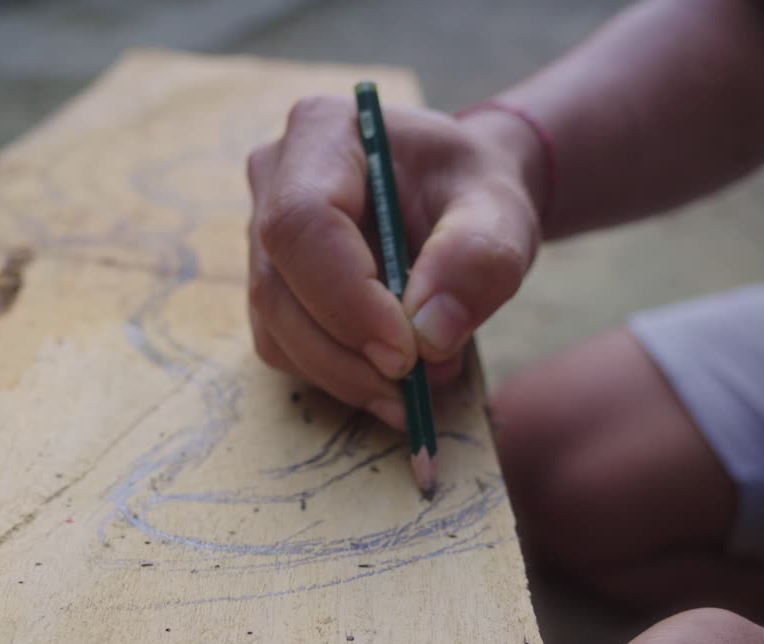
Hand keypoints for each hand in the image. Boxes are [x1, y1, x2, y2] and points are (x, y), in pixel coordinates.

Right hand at [246, 96, 540, 428]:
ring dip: (344, 375)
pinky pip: (285, 347)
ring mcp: (262, 236)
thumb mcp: (501, 212)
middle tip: (413, 390)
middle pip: (278, 286)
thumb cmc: (474, 191)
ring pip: (276, 328)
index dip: (345, 298)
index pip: (303, 223)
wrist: (459, 199)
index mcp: (323, 132)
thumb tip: (430, 335)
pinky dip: (337, 376)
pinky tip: (389, 378)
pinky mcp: (271, 286)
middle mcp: (274, 179)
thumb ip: (478, 259)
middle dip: (345, 354)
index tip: (406, 354)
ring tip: (416, 386)